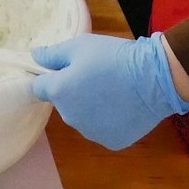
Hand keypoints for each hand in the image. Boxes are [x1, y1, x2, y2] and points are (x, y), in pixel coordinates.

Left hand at [30, 34, 188, 150]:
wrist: (154, 78)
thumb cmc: (113, 57)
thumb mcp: (79, 46)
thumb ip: (52, 54)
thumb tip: (34, 57)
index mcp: (59, 92)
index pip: (40, 87)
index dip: (52, 77)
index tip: (68, 70)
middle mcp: (70, 117)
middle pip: (64, 103)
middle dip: (74, 92)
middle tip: (97, 76)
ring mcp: (91, 133)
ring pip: (83, 118)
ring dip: (91, 107)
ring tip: (113, 91)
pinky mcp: (111, 142)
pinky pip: (103, 129)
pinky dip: (110, 120)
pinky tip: (124, 106)